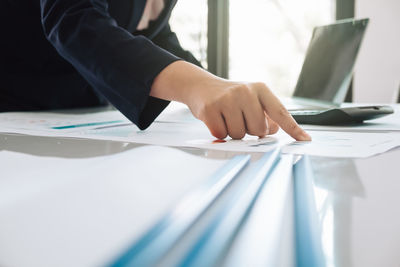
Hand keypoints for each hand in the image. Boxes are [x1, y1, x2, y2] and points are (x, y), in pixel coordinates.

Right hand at [150, 61, 310, 140]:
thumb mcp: (251, 99)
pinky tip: (216, 119)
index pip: (280, 111)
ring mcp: (227, 99)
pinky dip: (219, 133)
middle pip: (258, 129)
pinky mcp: (211, 109)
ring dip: (233, 132)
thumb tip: (274, 130)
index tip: (305, 140)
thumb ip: (265, 114)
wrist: (201, 86)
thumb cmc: (230, 97)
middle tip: (239, 119)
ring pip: (240, 135)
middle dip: (250, 131)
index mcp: (260, 89)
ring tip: (227, 117)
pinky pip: (222, 134)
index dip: (292, 128)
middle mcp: (245, 91)